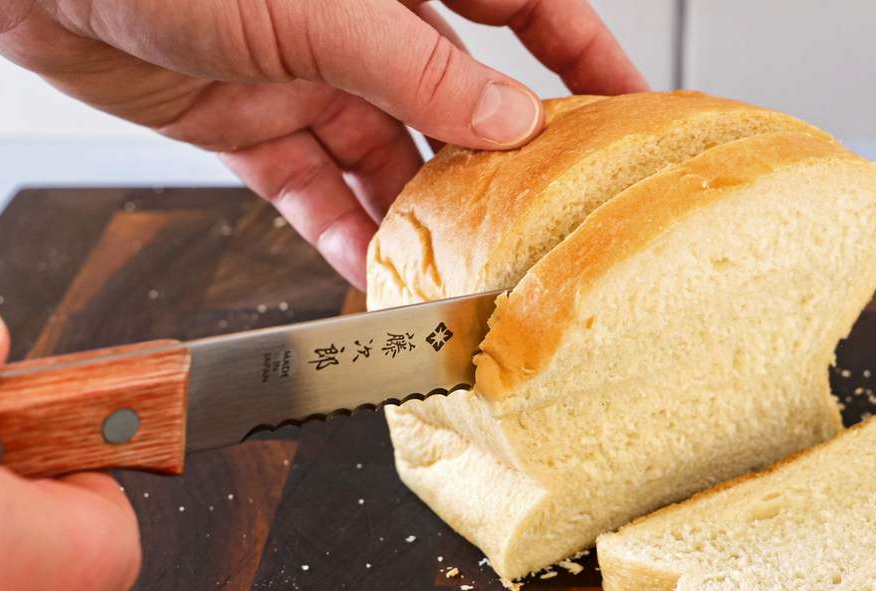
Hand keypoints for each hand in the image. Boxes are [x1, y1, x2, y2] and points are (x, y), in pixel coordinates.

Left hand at [0, 0, 647, 286]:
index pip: (522, 4)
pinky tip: (364, 275)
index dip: (582, 57)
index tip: (629, 115)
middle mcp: (360, 14)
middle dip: (495, 163)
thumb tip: (510, 118)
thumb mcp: (320, 3)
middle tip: (537, 226)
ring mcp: (305, 66)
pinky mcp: (246, 118)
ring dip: (415, 216)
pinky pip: (309, 186)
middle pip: (455, 96)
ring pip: (386, 155)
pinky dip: (335, 230)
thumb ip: (419, 67)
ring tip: (453, 277)